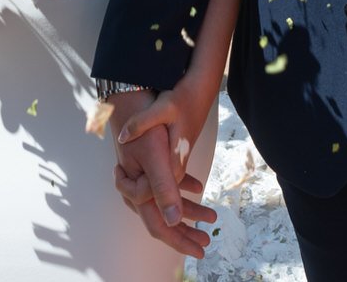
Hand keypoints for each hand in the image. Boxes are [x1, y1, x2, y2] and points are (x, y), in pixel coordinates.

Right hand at [110, 88, 215, 257]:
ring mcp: (142, 176)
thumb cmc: (146, 126)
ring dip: (189, 210)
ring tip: (212, 217)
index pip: (159, 225)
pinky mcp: (149, 164)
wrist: (134, 95)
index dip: (180, 240)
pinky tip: (198, 186)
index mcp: (137, 190)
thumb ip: (165, 190)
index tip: (200, 250)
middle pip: (163, 218)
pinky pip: (166, 183)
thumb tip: (176, 221)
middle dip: (186, 232)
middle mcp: (136, 187)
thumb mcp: (159, 158)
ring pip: (167, 201)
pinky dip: (182, 188)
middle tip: (206, 243)